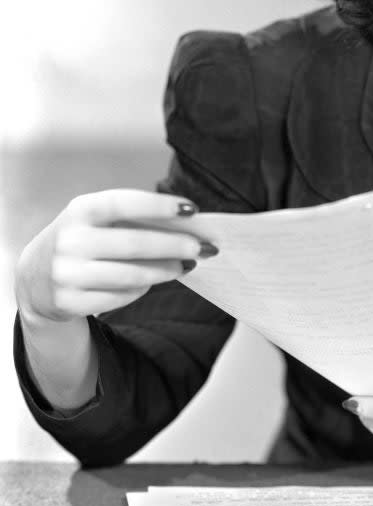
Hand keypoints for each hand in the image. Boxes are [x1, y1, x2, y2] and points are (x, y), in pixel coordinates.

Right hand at [15, 189, 216, 324]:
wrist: (36, 276)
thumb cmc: (84, 239)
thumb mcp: (98, 220)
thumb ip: (135, 219)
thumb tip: (188, 225)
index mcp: (80, 210)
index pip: (123, 203)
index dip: (159, 206)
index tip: (192, 210)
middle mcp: (69, 240)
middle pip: (134, 244)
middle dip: (175, 246)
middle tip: (204, 247)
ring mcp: (66, 273)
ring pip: (132, 275)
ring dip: (167, 271)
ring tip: (188, 265)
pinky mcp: (70, 302)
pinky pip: (121, 297)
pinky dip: (142, 288)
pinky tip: (153, 281)